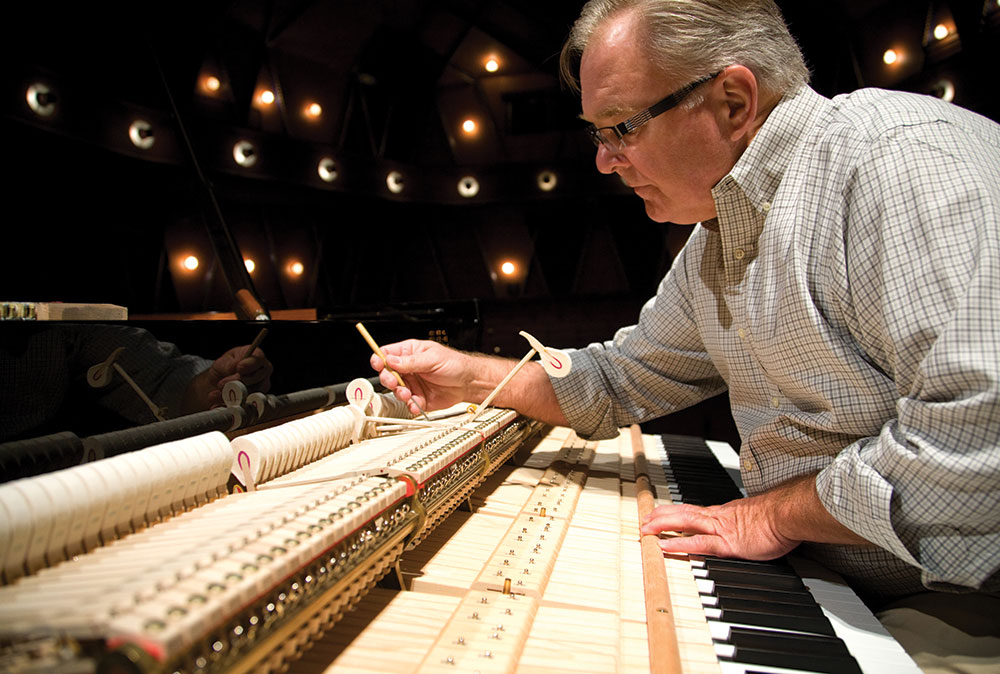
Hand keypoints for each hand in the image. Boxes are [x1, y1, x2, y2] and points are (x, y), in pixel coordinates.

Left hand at [184, 345, 272, 412]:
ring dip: (231, 396)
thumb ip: (229, 364)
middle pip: (256, 378)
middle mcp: (262, 373)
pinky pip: (245, 407)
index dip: (250, 364)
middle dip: (238, 382)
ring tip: (215, 395)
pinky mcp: (255, 402)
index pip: (259, 359)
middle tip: (221, 384)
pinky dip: (229, 406)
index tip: (239, 368)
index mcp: (256, 357)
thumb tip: (236, 367)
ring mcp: (261, 389)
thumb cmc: (224, 368)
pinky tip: (217, 404)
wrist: (217, 383)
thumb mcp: (222, 362)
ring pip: (251, 394)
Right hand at [370, 339, 477, 414]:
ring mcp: (412, 384)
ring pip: (395, 390)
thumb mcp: (433, 358)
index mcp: (410, 353)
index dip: (380, 359)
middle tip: (395, 382)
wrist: (468, 383)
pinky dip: (410, 405)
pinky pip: (408, 403)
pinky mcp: (418, 398)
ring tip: (408, 394)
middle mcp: (408, 369)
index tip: (379, 365)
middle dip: (389, 379)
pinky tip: (415, 403)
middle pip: (387, 373)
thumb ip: (411, 361)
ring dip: (399, 393)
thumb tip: (391, 360)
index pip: (387, 354)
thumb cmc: (455, 364)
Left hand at [640, 495, 799, 559]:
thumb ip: (743, 522)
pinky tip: (665, 546)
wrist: (788, 514)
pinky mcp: (728, 543)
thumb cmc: (777, 517)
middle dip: (661, 517)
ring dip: (662, 526)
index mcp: (723, 513)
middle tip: (643, 521)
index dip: (673, 512)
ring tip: (645, 530)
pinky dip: (680, 544)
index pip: (692, 510)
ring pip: (684, 523)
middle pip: (682, 513)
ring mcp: (721, 529)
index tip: (659, 513)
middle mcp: (718, 518)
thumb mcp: (755, 518)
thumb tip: (741, 526)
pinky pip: (699, 543)